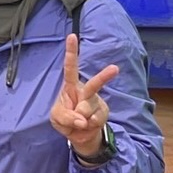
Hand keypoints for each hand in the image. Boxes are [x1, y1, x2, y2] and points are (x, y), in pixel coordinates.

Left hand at [50, 33, 118, 156]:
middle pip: (94, 83)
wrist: (81, 137)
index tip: (72, 36)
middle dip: (104, 77)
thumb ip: (66, 117)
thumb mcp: (57, 118)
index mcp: (70, 87)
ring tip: (78, 122)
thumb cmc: (66, 120)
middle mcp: (85, 91)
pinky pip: (95, 120)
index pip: (70, 67)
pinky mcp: (103, 112)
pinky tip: (87, 125)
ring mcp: (96, 101)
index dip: (71, 52)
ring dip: (81, 118)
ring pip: (89, 107)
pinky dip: (88, 125)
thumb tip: (82, 119)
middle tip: (115, 69)